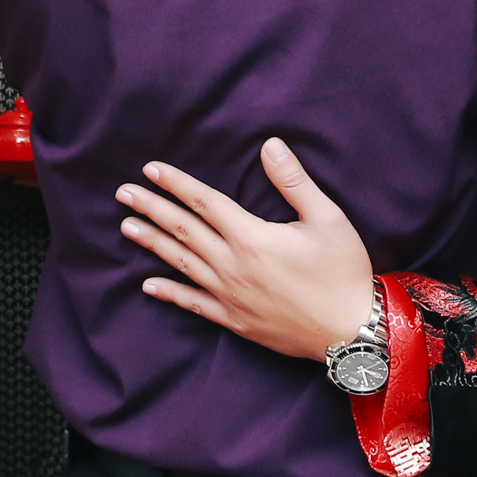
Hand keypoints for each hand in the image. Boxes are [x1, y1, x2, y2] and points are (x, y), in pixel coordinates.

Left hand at [114, 138, 377, 361]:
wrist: (353, 332)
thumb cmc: (343, 273)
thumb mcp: (327, 218)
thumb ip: (294, 181)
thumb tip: (270, 145)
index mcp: (252, 237)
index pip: (204, 202)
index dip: (176, 183)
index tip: (150, 169)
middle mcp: (233, 266)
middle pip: (183, 230)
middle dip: (152, 208)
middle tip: (124, 193)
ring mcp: (230, 296)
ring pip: (181, 263)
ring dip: (152, 243)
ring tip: (127, 227)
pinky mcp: (235, 321)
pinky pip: (193, 305)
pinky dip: (170, 293)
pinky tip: (148, 285)